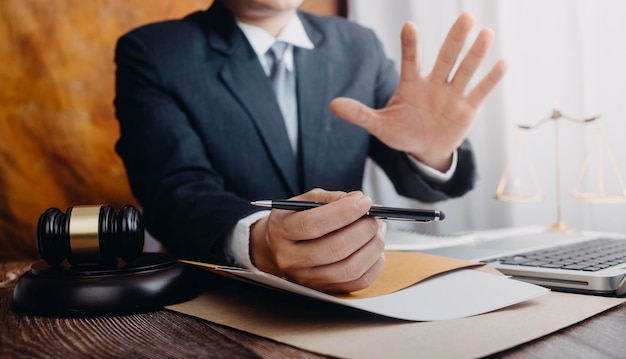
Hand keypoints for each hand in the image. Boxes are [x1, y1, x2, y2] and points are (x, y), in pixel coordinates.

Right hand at [249, 188, 385, 292]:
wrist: (278, 247)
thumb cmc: (295, 220)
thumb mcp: (304, 201)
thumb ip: (331, 198)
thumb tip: (360, 201)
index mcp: (283, 231)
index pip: (314, 224)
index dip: (344, 212)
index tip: (364, 201)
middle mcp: (291, 259)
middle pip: (335, 248)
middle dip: (364, 229)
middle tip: (374, 217)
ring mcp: (307, 279)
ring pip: (350, 268)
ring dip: (373, 246)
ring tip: (377, 230)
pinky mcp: (324, 289)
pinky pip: (358, 282)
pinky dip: (374, 263)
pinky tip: (373, 248)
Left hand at [330, 12, 507, 170]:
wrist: (424, 148)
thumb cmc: (401, 132)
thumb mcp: (379, 125)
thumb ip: (360, 114)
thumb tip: (333, 104)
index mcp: (411, 85)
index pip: (411, 61)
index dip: (410, 45)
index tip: (408, 27)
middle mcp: (434, 84)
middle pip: (445, 58)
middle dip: (454, 39)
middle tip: (465, 16)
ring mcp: (452, 94)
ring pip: (465, 71)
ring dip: (475, 54)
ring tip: (485, 33)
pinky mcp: (467, 108)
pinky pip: (480, 91)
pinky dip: (491, 79)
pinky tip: (503, 62)